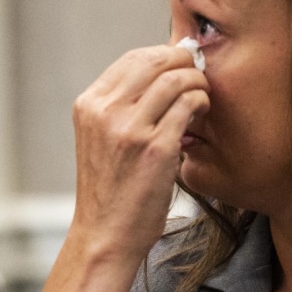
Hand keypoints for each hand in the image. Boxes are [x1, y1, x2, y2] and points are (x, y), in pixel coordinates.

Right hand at [68, 43, 208, 267]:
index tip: (180, 65)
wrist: (105, 235)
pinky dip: (201, 102)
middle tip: (199, 73)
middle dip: (184, 61)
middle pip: (155, 60)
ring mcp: (129, 129)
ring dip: (197, 81)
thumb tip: (160, 74)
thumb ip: (119, 108)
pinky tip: (201, 113)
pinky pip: (188, 104)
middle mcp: (104, 112)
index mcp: (88, 106)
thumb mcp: (100, 140)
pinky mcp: (155, 148)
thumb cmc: (110, 191)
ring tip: (203, 96)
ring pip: (176, 78)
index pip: (132, 59)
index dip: (163, 56)